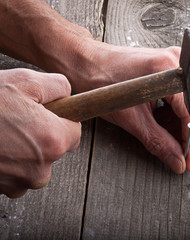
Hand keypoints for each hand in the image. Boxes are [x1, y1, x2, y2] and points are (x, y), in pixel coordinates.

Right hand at [0, 69, 80, 197]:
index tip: (51, 113)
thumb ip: (58, 86)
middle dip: (43, 134)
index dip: (62, 119)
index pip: (76, 132)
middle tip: (19, 119)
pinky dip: (10, 162)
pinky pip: (17, 174)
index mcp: (53, 140)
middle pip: (56, 149)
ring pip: (36, 163)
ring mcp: (20, 182)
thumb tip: (69, 94)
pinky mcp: (2, 189)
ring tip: (3, 132)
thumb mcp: (24, 82)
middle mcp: (42, 168)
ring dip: (25, 150)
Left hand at [71, 41, 189, 173]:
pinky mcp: (169, 68)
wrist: (84, 64)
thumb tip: (177, 160)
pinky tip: (160, 120)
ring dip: (183, 122)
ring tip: (164, 133)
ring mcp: (174, 63)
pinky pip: (184, 94)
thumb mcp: (131, 119)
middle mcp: (177, 63)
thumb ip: (158, 142)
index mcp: (169, 72)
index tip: (188, 159)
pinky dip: (176, 112)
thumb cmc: (100, 83)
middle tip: (178, 149)